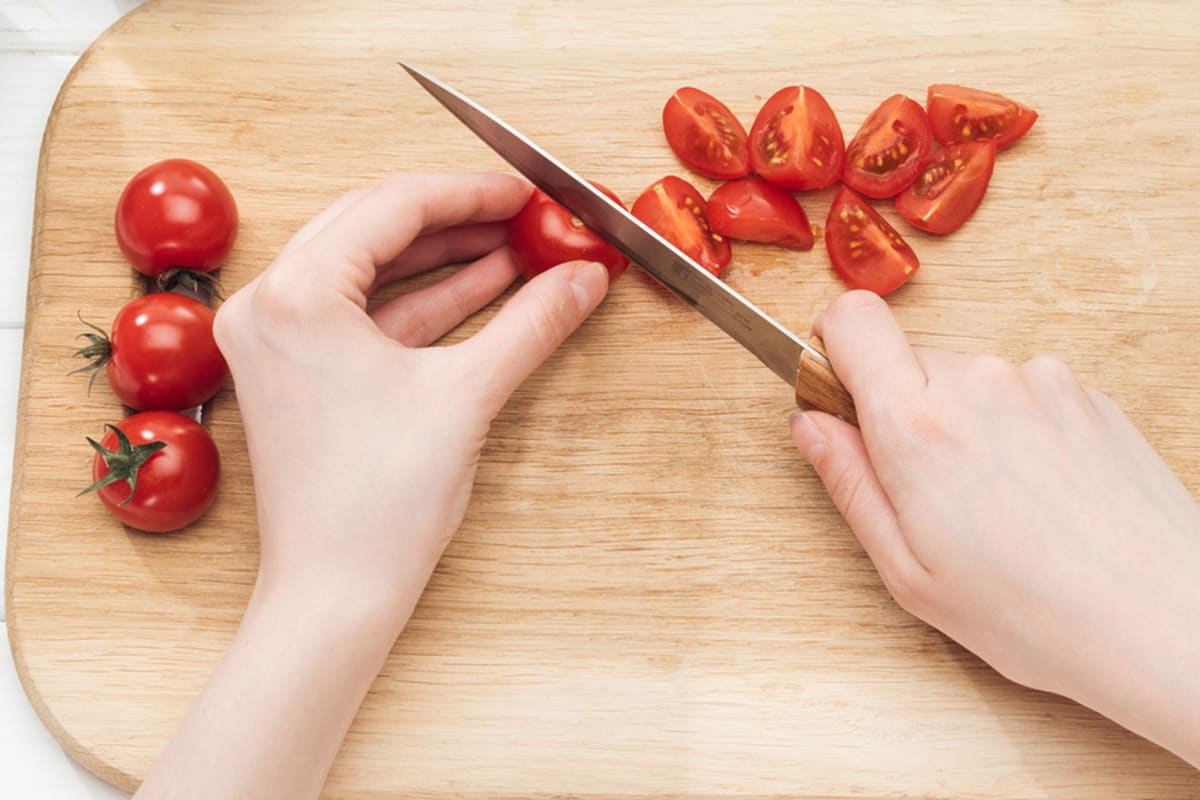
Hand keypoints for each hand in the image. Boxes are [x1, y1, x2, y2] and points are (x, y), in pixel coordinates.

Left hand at [135, 173, 609, 799]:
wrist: (335, 594)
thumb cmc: (378, 506)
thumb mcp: (467, 396)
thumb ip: (531, 323)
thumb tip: (582, 278)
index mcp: (297, 295)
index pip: (392, 207)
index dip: (468, 192)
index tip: (524, 190)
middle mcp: (270, 306)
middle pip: (373, 228)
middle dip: (456, 220)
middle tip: (522, 215)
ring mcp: (277, 341)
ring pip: (369, 269)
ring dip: (443, 260)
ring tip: (515, 249)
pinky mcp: (295, 373)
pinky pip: (363, 315)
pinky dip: (420, 303)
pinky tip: (481, 291)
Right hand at [791, 291, 1199, 765]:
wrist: (1164, 621)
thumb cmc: (1037, 612)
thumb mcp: (908, 569)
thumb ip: (849, 482)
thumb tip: (812, 427)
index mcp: (920, 425)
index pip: (852, 320)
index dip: (833, 348)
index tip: (838, 394)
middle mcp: (982, 383)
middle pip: (909, 360)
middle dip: (902, 411)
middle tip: (926, 489)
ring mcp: (1042, 383)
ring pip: (969, 380)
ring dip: (965, 424)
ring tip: (996, 505)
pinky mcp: (1088, 394)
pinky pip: (1024, 395)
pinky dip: (1018, 432)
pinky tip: (1040, 497)